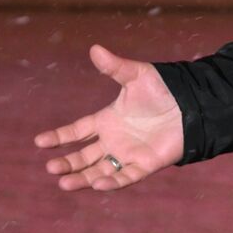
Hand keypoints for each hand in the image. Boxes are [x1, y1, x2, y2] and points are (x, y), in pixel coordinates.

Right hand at [34, 44, 183, 190]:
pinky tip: (99, 184)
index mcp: (108, 120)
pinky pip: (126, 176)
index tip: (40, 142)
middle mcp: (114, 140)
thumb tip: (95, 48)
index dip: (59, 137)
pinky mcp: (146, 164)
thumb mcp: (137, 75)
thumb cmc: (164, 89)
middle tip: (51, 168)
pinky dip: (113, 182)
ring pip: (100, 170)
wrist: (193, 103)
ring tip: (64, 183)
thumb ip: (115, 67)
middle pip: (84, 156)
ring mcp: (129, 153)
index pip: (77, 131)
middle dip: (67, 163)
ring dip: (83, 178)